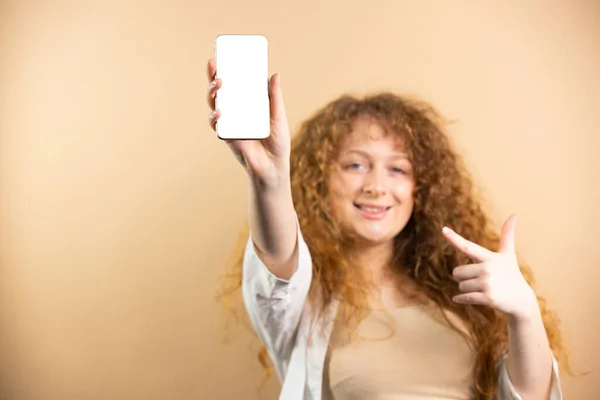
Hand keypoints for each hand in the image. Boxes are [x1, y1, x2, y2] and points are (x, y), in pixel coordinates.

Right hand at [206, 59, 290, 186]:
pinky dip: (215, 118)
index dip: (224, 71)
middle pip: (219, 92)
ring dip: (212, 94)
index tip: (218, 57)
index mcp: (247, 104)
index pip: (233, 84)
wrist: (274, 166)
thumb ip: (275, 97)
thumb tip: (275, 74)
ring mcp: (230, 123)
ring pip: (214, 105)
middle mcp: (235, 112)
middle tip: (215, 67)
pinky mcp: (227, 137)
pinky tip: (219, 112)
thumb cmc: (277, 141)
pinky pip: (217, 125)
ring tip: (218, 85)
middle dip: (213, 78)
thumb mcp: (278, 115)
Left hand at [442, 215, 537, 318]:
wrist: (522, 300)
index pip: (468, 246)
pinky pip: (464, 297)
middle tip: (480, 280)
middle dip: (463, 277)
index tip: (443, 230)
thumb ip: (508, 235)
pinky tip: (463, 299)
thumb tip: (515, 214)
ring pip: (460, 285)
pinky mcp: (487, 297)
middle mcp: (489, 268)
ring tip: (483, 289)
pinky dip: (461, 299)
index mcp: (490, 257)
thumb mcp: (508, 255)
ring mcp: (488, 283)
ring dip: (467, 289)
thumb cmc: (511, 274)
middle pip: (457, 272)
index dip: (454, 238)